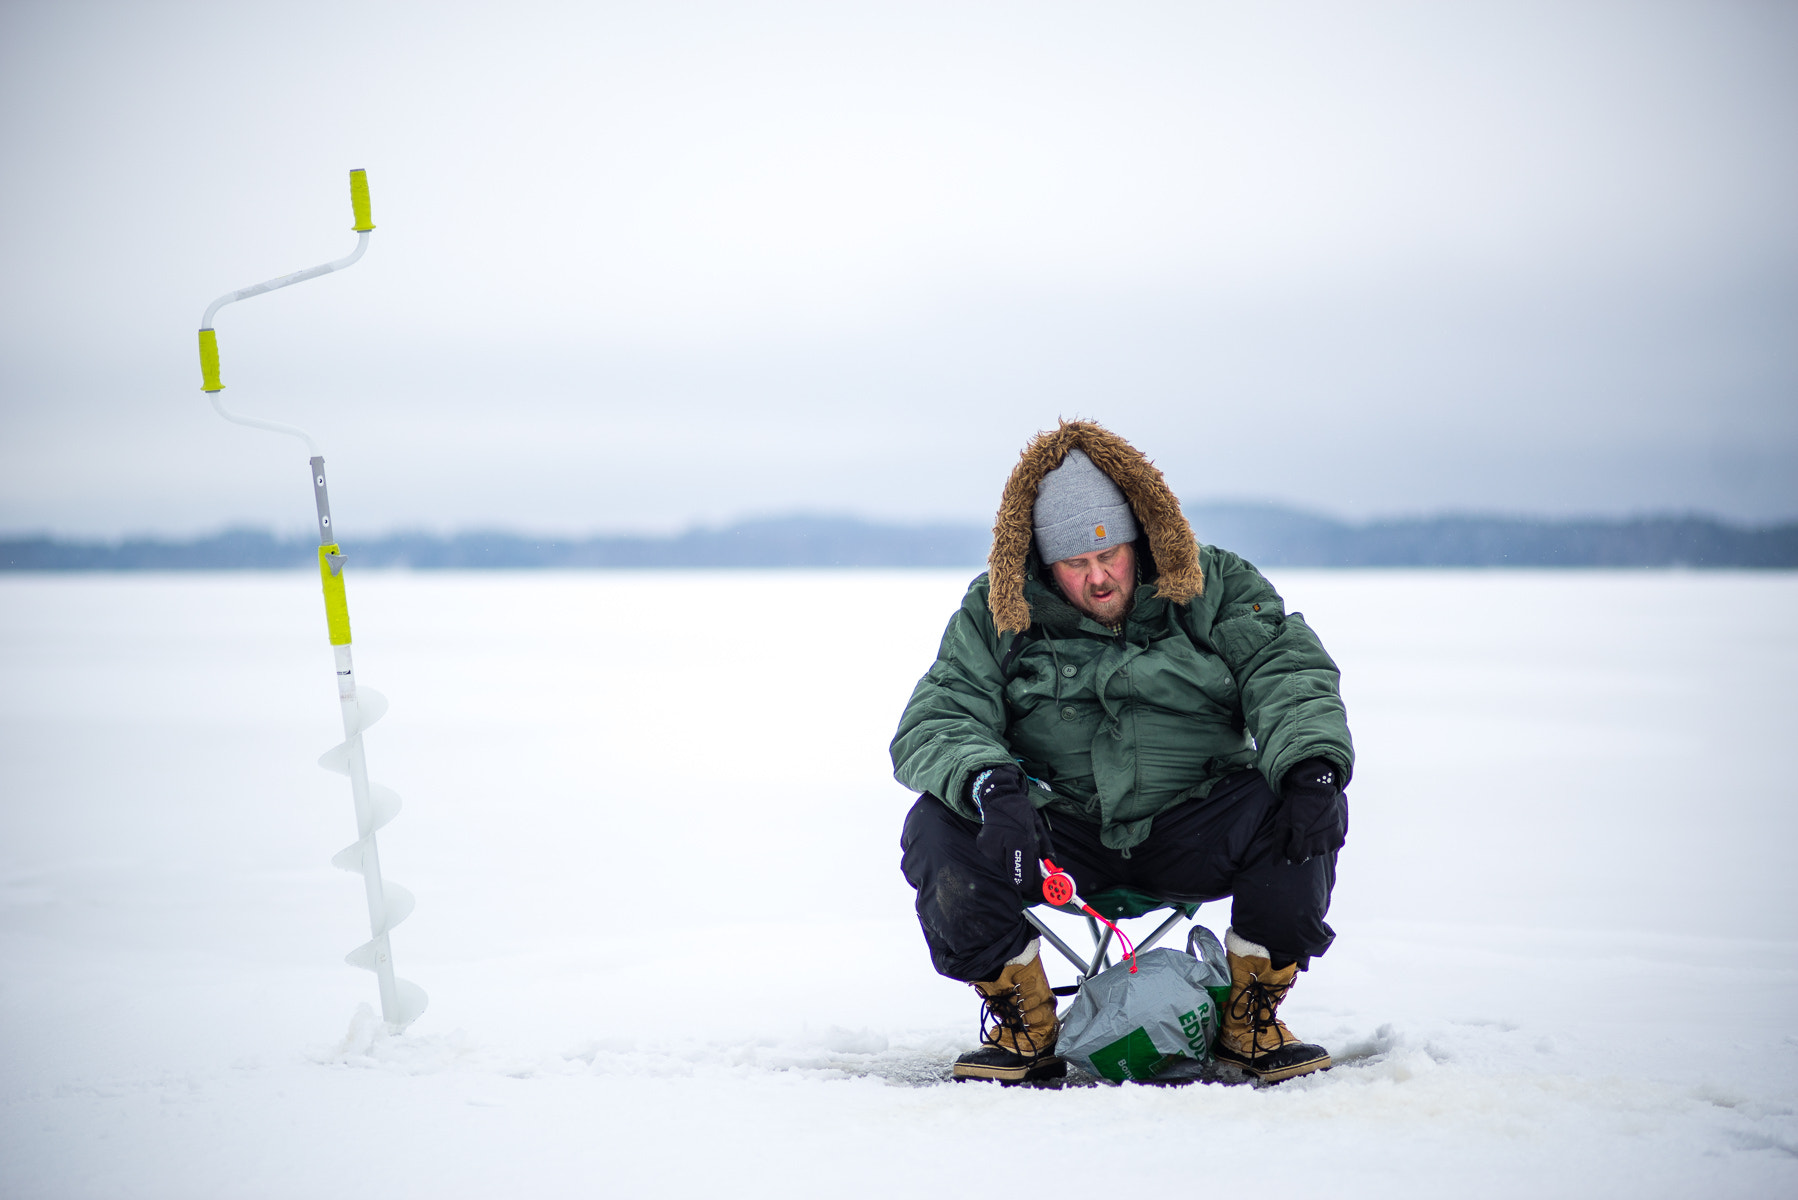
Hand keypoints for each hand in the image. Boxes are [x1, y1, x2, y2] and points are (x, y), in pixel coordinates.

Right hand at [971, 766, 1052, 898]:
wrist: (1000, 799)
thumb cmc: (1022, 815)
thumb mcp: (1039, 832)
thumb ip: (1045, 855)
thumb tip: (1052, 875)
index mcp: (1019, 841)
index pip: (1025, 877)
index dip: (1034, 887)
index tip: (1042, 888)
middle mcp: (1001, 846)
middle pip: (1014, 878)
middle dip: (1025, 879)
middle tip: (1034, 877)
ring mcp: (988, 848)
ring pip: (1005, 871)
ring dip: (1014, 868)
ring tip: (1018, 855)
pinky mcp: (982, 847)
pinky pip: (997, 862)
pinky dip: (1005, 861)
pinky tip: (1007, 848)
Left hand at [1277, 758, 1347, 862]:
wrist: (1315, 790)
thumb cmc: (1295, 806)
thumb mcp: (1282, 823)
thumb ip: (1278, 845)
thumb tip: (1275, 864)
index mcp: (1301, 841)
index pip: (1295, 858)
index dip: (1290, 850)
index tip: (1290, 839)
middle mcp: (1317, 844)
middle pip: (1306, 856)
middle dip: (1302, 847)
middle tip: (1302, 831)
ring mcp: (1329, 842)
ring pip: (1318, 852)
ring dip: (1314, 843)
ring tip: (1311, 826)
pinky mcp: (1338, 839)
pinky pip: (1330, 846)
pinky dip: (1326, 840)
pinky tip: (1321, 827)